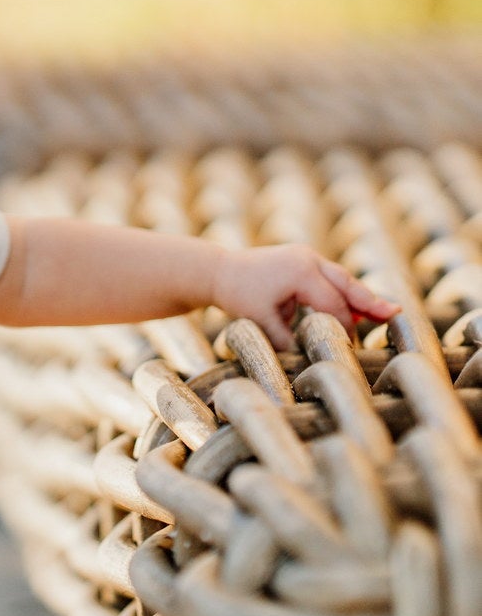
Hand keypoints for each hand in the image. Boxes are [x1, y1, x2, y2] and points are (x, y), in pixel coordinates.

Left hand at [211, 244, 399, 349]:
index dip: (345, 325)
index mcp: (301, 272)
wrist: (218, 271)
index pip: (333, 303)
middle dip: (371, 301)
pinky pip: (329, 277)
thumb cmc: (237, 295)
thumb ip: (286, 338)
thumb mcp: (260, 320)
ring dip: (359, 296)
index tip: (354, 345)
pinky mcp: (302, 260)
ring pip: (341, 278)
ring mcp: (306, 257)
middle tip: (396, 314)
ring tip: (386, 312)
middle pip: (347, 284)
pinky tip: (356, 307)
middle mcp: (308, 260)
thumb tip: (305, 359)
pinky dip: (341, 291)